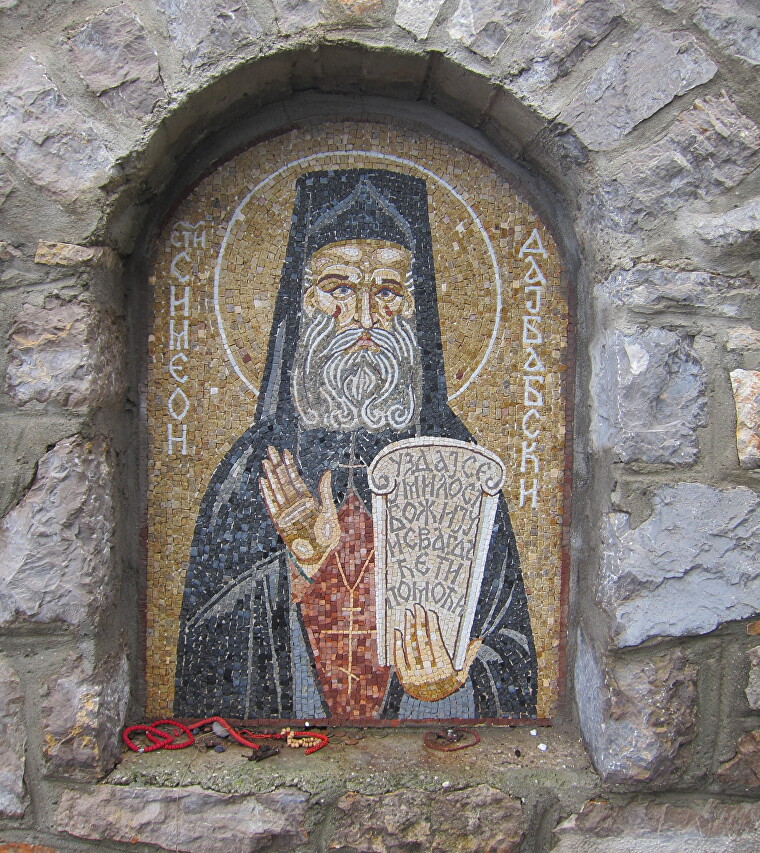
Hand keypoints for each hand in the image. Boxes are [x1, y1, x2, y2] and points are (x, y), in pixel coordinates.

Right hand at [260, 446, 339, 575]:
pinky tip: (263, 481)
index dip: (290, 465)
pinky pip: (272, 504)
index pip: (295, 478)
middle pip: (283, 480)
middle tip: (270, 450)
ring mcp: (286, 511)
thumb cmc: (326, 536)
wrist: (319, 556)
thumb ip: (324, 492)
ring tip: (265, 462)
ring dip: (270, 476)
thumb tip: (327, 472)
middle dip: (277, 465)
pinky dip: (267, 493)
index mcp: (307, 500)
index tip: (285, 452)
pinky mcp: (279, 521)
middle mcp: (294, 503)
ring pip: (276, 489)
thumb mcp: (329, 511)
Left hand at [394, 603, 481, 701]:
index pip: (436, 643)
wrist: (434, 707)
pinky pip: (399, 659)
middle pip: (422, 643)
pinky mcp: (405, 678)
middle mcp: (429, 673)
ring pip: (410, 648)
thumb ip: (468, 656)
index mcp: (444, 670)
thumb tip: (479, 640)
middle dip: (419, 623)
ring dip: (408, 629)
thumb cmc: (449, 684)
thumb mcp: (462, 673)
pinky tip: (397, 632)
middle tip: (417, 607)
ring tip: (408, 614)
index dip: (433, 627)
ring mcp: (415, 676)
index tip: (430, 612)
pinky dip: (397, 645)